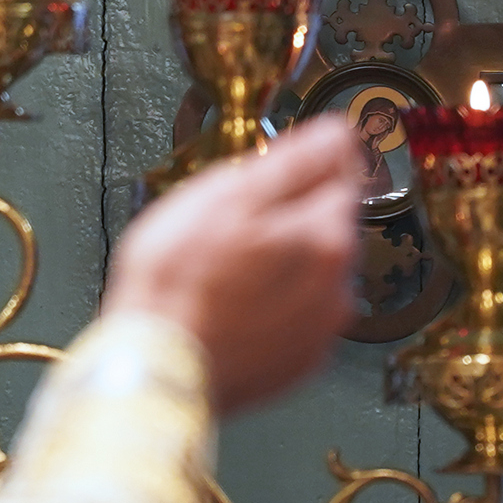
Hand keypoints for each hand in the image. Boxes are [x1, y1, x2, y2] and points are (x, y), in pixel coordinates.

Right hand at [99, 118, 364, 414]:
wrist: (160, 367)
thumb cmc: (179, 281)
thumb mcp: (225, 194)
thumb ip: (292, 160)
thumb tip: (335, 136)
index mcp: (326, 233)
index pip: (342, 168)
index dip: (309, 155)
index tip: (282, 157)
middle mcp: (338, 282)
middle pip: (328, 222)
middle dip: (292, 213)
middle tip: (235, 218)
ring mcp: (321, 327)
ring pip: (313, 271)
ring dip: (284, 261)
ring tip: (227, 266)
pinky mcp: (300, 361)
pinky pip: (297, 314)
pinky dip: (275, 304)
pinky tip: (234, 303)